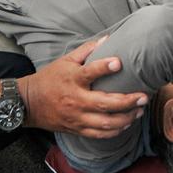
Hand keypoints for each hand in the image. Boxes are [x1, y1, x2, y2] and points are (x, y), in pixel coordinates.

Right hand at [21, 38, 148, 138]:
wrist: (29, 103)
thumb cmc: (49, 79)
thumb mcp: (65, 61)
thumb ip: (86, 50)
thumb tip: (107, 38)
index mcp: (72, 79)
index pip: (89, 72)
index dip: (104, 67)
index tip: (119, 62)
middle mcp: (75, 100)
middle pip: (104, 103)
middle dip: (127, 101)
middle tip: (143, 96)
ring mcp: (76, 117)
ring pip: (105, 123)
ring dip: (126, 118)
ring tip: (139, 111)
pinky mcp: (76, 129)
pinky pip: (99, 134)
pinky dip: (115, 131)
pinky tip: (126, 124)